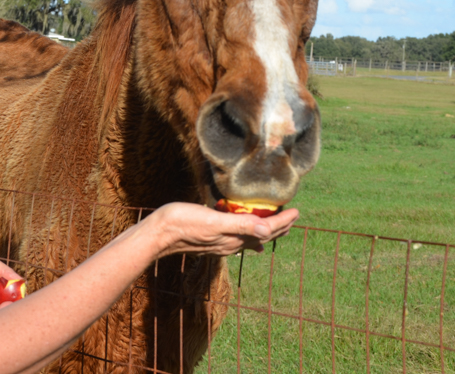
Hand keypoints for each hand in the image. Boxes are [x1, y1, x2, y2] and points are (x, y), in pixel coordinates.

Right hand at [150, 202, 298, 257]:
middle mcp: (230, 244)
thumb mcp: (213, 221)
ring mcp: (220, 244)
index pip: (266, 230)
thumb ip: (240, 226)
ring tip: (276, 225)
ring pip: (250, 238)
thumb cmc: (182, 223)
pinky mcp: (211, 240)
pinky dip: (249, 235)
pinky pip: (238, 239)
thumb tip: (267, 234)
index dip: (283, 222)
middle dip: (279, 228)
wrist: (157, 235)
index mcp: (234, 238)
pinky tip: (248, 236)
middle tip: (292, 217)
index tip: (297, 212)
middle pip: (261, 237)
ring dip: (265, 231)